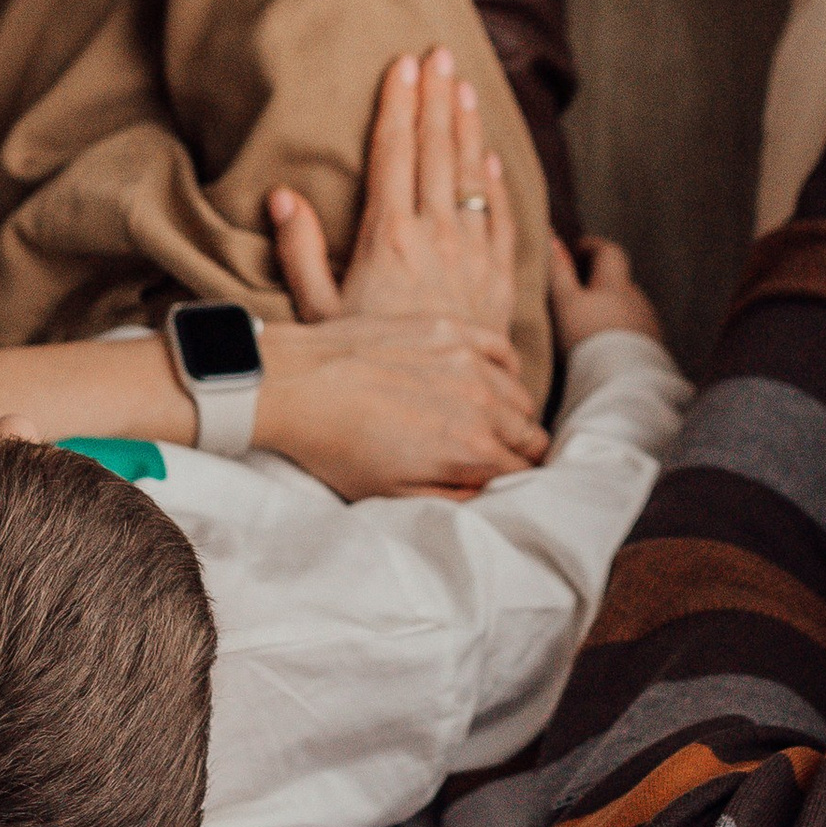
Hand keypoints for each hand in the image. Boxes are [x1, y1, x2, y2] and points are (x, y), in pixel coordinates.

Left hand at [254, 315, 547, 498]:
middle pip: (529, 434)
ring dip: (512, 413)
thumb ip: (451, 497)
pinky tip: (488, 379)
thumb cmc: (337, 447)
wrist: (296, 384)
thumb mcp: (391, 494)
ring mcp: (468, 360)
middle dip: (519, 451)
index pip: (522, 471)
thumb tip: (487, 492)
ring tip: (490, 423)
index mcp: (471, 450)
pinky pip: (501, 349)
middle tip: (497, 458)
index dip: (514, 482)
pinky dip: (503, 368)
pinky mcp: (450, 329)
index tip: (501, 483)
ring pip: (519, 394)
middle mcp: (481, 403)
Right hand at [269, 46, 517, 337]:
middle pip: (439, 151)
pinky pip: (504, 221)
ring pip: (475, 177)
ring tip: (465, 87)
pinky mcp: (498, 283)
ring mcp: (472, 259)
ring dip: (469, 129)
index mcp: (389, 236)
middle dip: (438, 98)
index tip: (402, 64)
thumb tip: (282, 197)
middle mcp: (435, 238)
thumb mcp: (316, 310)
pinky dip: (499, 185)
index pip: (395, 153)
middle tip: (440, 54)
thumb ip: (300, 250)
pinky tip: (493, 161)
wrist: (427, 410)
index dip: (399, 104)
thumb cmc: (360, 363)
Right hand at [550, 235, 665, 351]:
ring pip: (626, 309)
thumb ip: (558, 271)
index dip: (593, 247)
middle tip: (576, 293)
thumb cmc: (587, 338)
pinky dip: (618, 334)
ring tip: (586, 327)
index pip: (610, 251)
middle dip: (600, 283)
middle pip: (619, 282)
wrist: (621, 385)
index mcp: (616, 284)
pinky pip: (633, 334)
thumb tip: (552, 237)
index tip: (578, 250)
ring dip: (610, 311)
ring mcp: (647, 326)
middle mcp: (636, 300)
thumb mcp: (565, 302)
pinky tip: (603, 350)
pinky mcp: (651, 352)